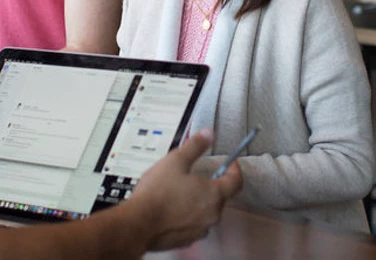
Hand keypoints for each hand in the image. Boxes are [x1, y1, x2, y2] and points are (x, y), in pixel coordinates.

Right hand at [129, 129, 242, 250]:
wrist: (139, 222)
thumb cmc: (157, 194)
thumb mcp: (176, 160)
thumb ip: (195, 146)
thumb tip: (208, 134)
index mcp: (213, 194)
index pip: (235, 181)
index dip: (234, 170)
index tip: (230, 164)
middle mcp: (211, 214)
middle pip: (220, 197)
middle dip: (210, 185)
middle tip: (194, 176)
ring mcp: (200, 229)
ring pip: (205, 212)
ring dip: (197, 202)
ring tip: (178, 193)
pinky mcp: (187, 239)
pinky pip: (193, 224)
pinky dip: (186, 216)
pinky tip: (171, 209)